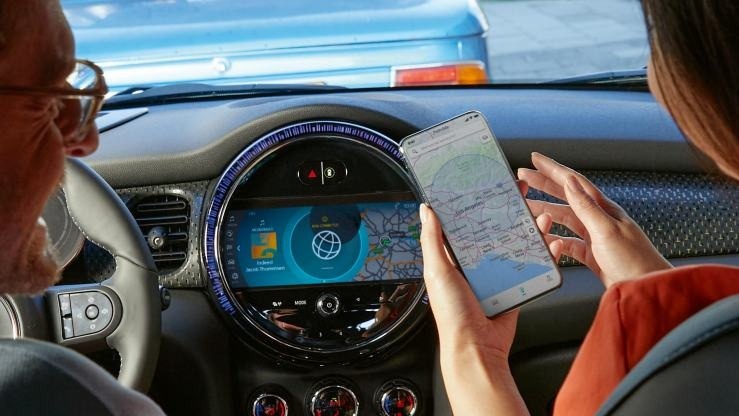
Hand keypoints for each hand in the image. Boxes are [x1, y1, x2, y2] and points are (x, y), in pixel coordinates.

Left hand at [419, 189, 558, 415]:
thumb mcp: (437, 272)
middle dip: (505, 209)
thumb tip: (426, 210)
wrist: (477, 350)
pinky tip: (551, 242)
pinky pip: (529, 266)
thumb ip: (432, 241)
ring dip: (527, 227)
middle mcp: (474, 265)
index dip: (473, 203)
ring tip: (540, 212)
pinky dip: (541, 253)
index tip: (484, 183)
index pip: (463, 223)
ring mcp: (495, 276)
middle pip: (492, 229)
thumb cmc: (453, 315)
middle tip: (518, 191)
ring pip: (513, 244)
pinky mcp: (514, 288)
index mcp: (452, 259)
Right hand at [518, 152, 671, 287]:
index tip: (535, 158)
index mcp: (604, 209)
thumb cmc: (633, 261)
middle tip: (524, 176)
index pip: (574, 182)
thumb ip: (586, 206)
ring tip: (527, 208)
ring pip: (565, 218)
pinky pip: (569, 242)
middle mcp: (599, 219)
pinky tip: (546, 239)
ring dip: (546, 211)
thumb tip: (569, 181)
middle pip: (566, 196)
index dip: (553, 169)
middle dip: (544, 185)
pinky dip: (555, 239)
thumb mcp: (606, 230)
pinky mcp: (593, 254)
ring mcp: (596, 236)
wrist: (646, 289)